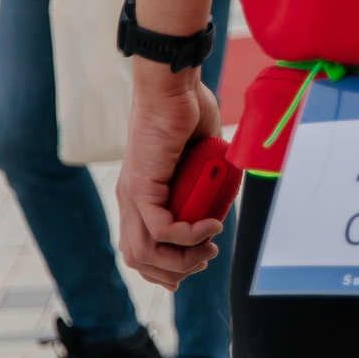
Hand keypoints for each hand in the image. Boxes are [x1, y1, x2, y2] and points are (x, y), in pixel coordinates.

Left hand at [117, 59, 223, 290]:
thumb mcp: (203, 158)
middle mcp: (131, 200)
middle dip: (175, 271)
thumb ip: (209, 179)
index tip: (200, 258)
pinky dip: (188, 235)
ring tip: (209, 246)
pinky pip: (161, 228)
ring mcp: (132, 195)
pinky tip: (210, 226)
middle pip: (139, 259)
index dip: (167, 265)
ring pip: (144, 251)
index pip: (141, 248)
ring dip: (182, 259)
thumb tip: (227, 193)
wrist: (174, 86)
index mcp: (141, 195)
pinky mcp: (140, 186)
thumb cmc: (189, 111)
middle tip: (207, 257)